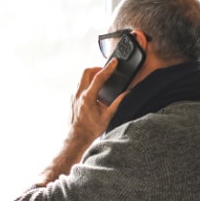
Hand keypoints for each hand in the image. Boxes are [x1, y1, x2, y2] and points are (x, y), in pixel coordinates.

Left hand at [34, 61, 128, 186]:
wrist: (77, 138)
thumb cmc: (91, 130)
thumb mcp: (108, 116)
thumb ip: (118, 103)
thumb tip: (127, 93)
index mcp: (88, 97)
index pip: (99, 77)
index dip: (108, 68)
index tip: (114, 62)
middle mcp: (78, 95)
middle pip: (87, 72)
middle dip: (97, 68)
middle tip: (106, 71)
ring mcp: (73, 97)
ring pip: (81, 78)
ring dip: (92, 76)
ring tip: (102, 79)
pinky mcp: (72, 100)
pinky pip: (79, 86)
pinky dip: (87, 84)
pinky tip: (94, 91)